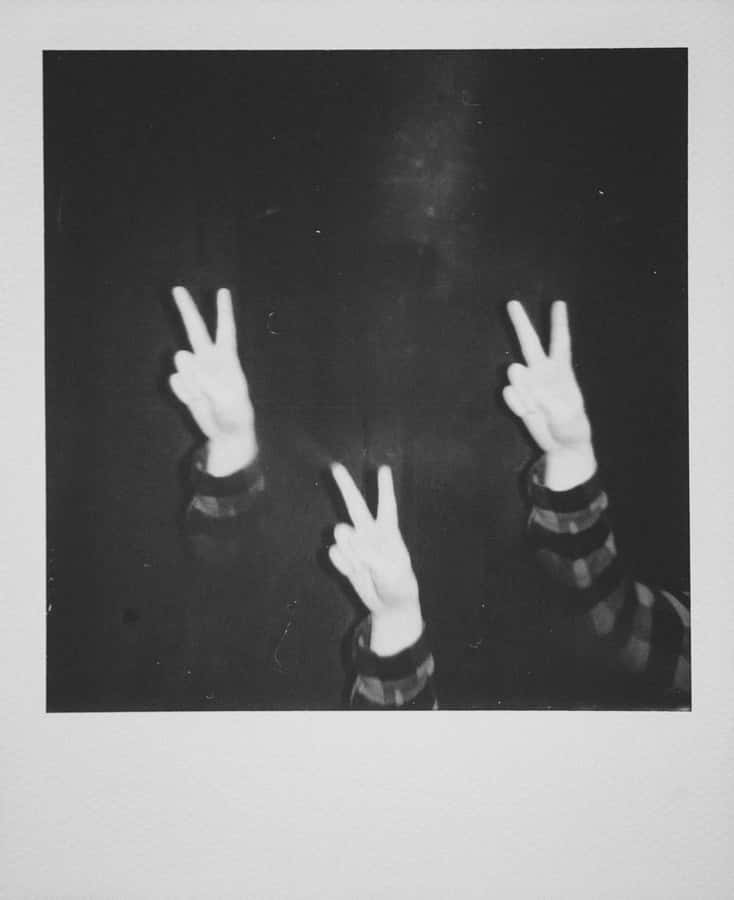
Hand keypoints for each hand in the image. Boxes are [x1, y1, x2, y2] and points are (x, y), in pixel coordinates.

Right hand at [170, 286, 256, 475]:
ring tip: (205, 396)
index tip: (223, 291)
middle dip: (187, 309)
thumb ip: (208, 379)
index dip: (224, 311)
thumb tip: (186, 362)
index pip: (225, 330)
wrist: (226, 433)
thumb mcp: (229, 399)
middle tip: (177, 288)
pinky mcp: (185, 385)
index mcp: (228, 359)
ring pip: (182, 362)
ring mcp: (195, 372)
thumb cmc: (235, 414)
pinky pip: (176, 382)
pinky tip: (196, 401)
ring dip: (191, 380)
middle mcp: (210, 360)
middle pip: (195, 329)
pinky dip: (185, 393)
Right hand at [330, 463, 421, 655]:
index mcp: (388, 531)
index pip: (386, 505)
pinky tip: (355, 572)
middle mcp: (370, 532)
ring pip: (341, 534)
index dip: (384, 488)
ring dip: (349, 550)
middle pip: (355, 505)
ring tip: (364, 566)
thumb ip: (367, 551)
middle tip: (335, 466)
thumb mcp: (390, 568)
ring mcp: (355, 545)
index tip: (383, 468)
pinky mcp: (344, 558)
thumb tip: (343, 538)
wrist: (389, 604)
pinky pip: (335, 553)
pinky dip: (343, 564)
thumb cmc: (396, 581)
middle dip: (345, 485)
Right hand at [504, 300, 595, 489]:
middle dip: (520, 322)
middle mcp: (543, 372)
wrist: (562, 446)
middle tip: (511, 302)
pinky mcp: (518, 398)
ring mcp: (528, 385)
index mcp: (562, 371)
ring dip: (522, 387)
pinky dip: (517, 404)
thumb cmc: (572, 426)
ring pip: (514, 372)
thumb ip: (548, 398)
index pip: (560, 342)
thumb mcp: (568, 414)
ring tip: (535, 406)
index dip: (559, 323)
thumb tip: (527, 385)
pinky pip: (509, 394)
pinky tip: (528, 413)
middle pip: (529, 342)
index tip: (559, 303)